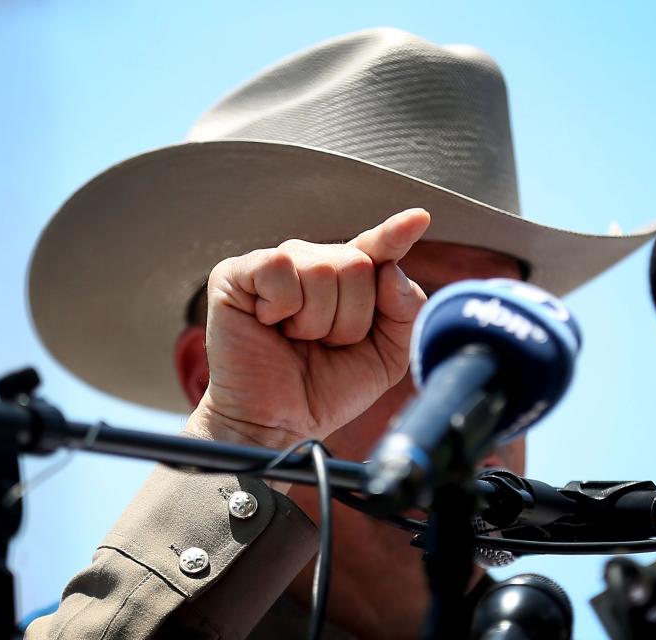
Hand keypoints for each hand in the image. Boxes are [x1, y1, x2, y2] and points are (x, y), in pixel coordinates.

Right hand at [187, 208, 430, 448]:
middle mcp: (311, 265)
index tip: (419, 218)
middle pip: (357, 265)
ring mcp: (273, 266)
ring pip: (321, 269)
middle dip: (350, 319)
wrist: (275, 424)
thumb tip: (391, 270)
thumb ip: (404, 312)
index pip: (376, 249)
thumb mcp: (385, 357)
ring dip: (316, 320)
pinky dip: (281, 306)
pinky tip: (268, 323)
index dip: (395, 234)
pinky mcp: (236, 274)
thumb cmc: (324, 390)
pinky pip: (279, 268)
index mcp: (346, 282)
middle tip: (323, 345)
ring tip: (295, 339)